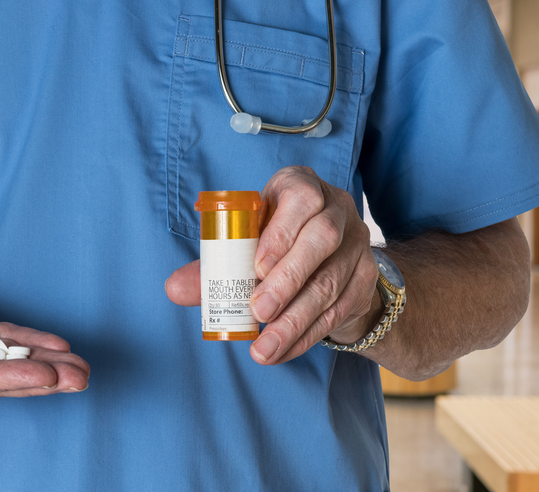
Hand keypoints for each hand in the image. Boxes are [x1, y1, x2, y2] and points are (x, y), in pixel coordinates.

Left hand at [166, 166, 380, 364]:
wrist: (327, 257)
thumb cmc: (274, 241)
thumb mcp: (245, 241)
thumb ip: (212, 263)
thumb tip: (174, 288)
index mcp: (300, 187)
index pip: (301, 200)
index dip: (281, 233)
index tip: (257, 268)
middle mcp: (336, 210)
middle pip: (321, 241)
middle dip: (287, 280)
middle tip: (257, 312)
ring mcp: (356, 245)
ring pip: (330, 283)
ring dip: (295, 320)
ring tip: (264, 347)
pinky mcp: (364, 280)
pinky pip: (338, 311)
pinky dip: (306, 336)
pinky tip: (282, 351)